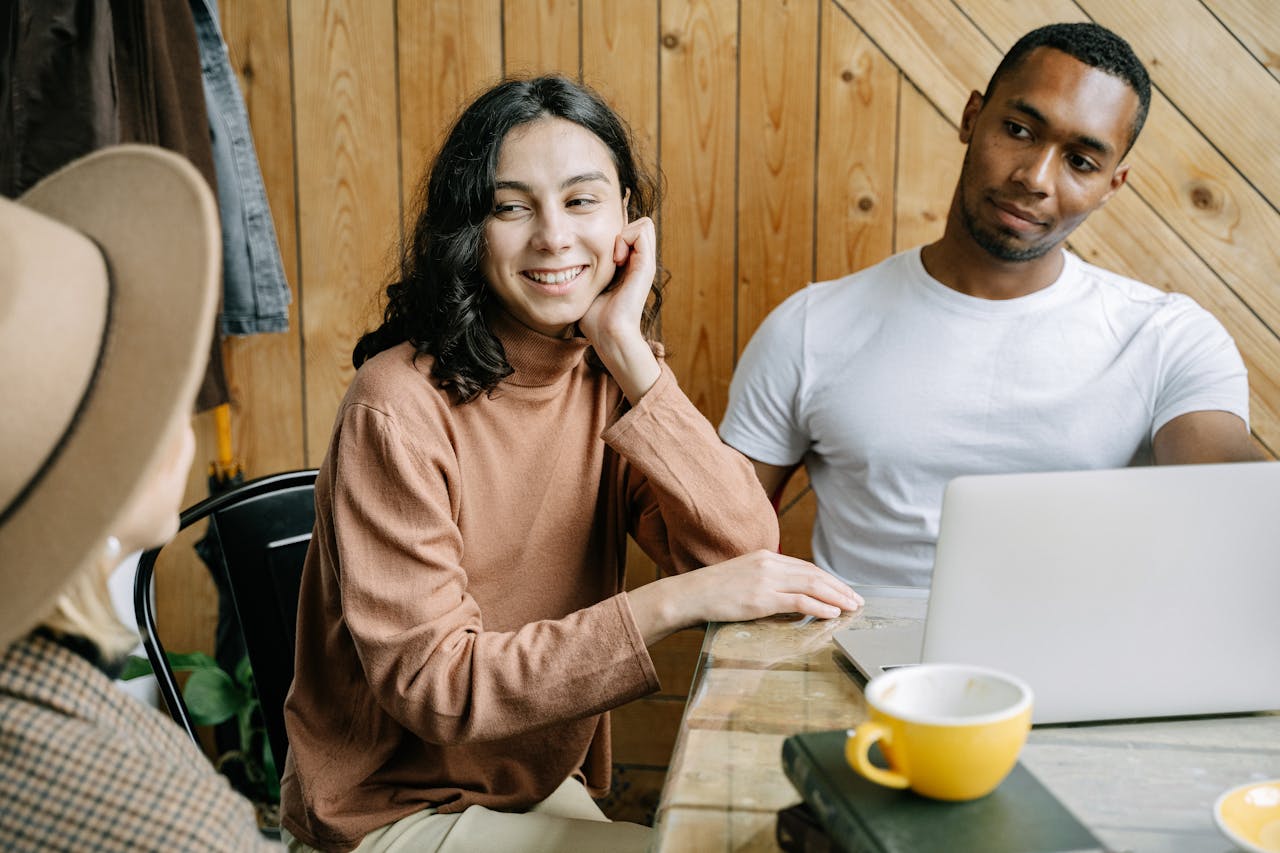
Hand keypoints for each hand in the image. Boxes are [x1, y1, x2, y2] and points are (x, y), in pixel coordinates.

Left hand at [577, 218, 661, 402]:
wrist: (609, 335)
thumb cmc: (594, 318)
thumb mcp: (588, 287)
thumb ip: (585, 272)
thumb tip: (565, 260)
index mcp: (630, 266)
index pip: (629, 232)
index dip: (614, 235)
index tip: (599, 256)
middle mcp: (641, 262)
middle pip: (639, 225)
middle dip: (621, 230)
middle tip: (609, 253)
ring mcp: (646, 263)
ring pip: (644, 224)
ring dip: (624, 233)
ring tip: (613, 257)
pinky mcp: (646, 265)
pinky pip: (642, 230)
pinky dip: (625, 237)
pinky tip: (615, 259)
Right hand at [628, 550, 862, 644]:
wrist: (688, 595)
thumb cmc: (712, 592)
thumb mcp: (743, 578)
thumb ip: (766, 582)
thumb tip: (790, 598)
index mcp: (765, 556)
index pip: (805, 566)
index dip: (828, 578)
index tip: (843, 589)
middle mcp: (768, 563)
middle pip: (814, 573)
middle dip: (839, 587)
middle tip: (856, 599)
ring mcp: (765, 580)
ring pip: (811, 585)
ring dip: (836, 596)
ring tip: (851, 607)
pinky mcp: (761, 598)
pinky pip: (799, 601)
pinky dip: (819, 606)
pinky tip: (832, 612)